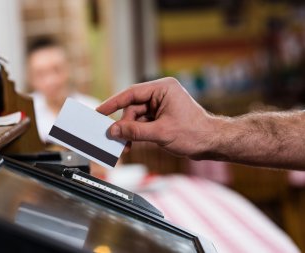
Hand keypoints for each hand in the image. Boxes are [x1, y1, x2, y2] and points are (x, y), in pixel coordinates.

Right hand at [96, 77, 216, 157]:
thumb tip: (114, 131)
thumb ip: (134, 131)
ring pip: (136, 116)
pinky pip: (143, 122)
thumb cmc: (194, 133)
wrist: (211, 143)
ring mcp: (161, 105)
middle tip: (115, 138)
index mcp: (163, 88)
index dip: (113, 103)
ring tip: (125, 146)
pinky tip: (132, 143)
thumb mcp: (160, 133)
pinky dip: (136, 133)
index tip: (100, 111)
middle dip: (124, 124)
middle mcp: (161, 94)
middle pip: (133, 107)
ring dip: (130, 131)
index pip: (132, 93)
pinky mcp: (161, 116)